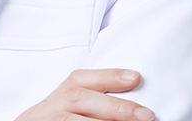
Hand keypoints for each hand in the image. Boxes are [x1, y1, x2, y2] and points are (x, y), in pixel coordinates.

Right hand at [15, 69, 154, 120]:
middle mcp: (45, 111)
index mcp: (53, 101)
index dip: (107, 76)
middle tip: (147, 115)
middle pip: (79, 99)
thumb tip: (131, 109)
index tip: (136, 77)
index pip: (78, 80)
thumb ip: (88, 106)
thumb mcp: (62, 113)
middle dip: (114, 106)